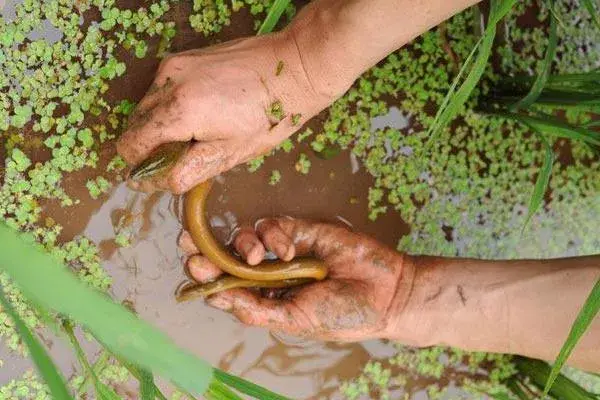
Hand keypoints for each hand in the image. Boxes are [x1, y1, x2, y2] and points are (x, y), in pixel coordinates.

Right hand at [117, 30, 346, 193]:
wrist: (292, 69)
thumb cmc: (268, 117)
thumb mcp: (229, 154)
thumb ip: (185, 171)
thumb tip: (151, 183)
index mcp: (179, 111)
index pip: (131, 145)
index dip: (141, 165)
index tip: (162, 171)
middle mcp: (168, 82)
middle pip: (135, 125)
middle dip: (152, 145)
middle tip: (188, 153)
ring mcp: (174, 65)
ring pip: (146, 106)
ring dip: (161, 125)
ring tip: (198, 131)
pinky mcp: (182, 57)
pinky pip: (161, 88)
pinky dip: (170, 105)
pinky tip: (202, 111)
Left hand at [178, 218, 413, 341]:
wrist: (385, 292)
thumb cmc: (342, 314)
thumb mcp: (296, 320)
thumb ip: (259, 310)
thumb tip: (219, 299)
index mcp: (265, 300)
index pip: (225, 286)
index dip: (205, 277)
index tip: (191, 269)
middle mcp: (268, 274)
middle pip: (226, 257)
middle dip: (206, 250)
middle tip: (188, 244)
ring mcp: (282, 250)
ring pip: (244, 238)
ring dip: (242, 244)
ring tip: (256, 257)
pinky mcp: (299, 229)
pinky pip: (272, 225)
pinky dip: (274, 235)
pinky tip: (289, 250)